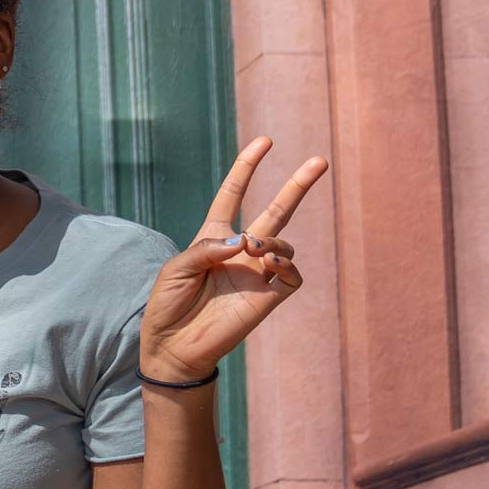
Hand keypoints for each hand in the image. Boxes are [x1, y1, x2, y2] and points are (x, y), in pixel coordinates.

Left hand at [139, 137, 327, 380]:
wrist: (173, 347)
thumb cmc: (168, 305)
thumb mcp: (176, 268)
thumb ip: (207, 247)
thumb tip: (245, 240)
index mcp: (213, 237)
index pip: (234, 194)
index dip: (247, 167)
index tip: (265, 142)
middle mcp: (240, 252)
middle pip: (275, 211)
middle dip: (297, 186)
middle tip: (320, 161)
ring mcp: (256, 274)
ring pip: (284, 243)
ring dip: (274, 239)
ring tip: (254, 248)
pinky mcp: (268, 298)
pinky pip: (292, 275)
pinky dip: (286, 264)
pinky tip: (269, 262)